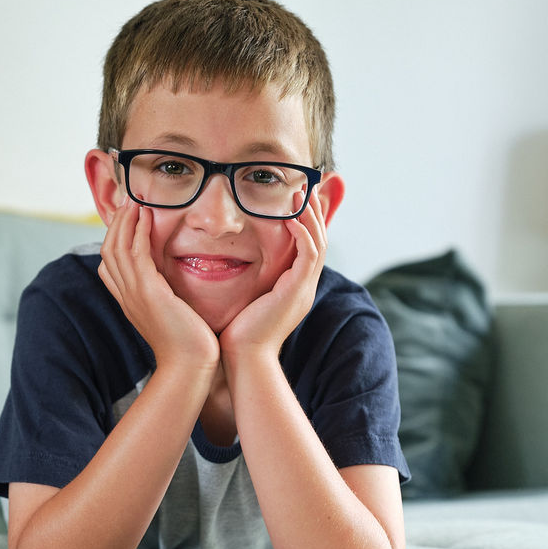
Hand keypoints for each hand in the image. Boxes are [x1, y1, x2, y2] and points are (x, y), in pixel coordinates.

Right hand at [98, 199, 219, 372]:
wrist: (190, 365)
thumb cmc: (188, 344)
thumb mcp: (170, 315)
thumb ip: (164, 296)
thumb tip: (170, 284)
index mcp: (129, 301)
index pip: (108, 264)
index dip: (113, 239)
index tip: (126, 219)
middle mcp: (126, 296)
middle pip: (108, 251)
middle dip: (117, 224)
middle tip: (128, 201)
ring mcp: (134, 294)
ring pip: (118, 248)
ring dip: (126, 221)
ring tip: (134, 201)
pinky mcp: (149, 292)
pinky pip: (137, 254)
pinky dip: (139, 233)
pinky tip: (146, 217)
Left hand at [219, 187, 327, 360]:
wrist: (242, 359)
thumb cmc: (236, 333)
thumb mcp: (244, 300)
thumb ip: (245, 281)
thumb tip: (228, 263)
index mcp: (293, 289)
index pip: (308, 249)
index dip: (305, 224)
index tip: (295, 202)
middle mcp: (303, 288)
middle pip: (320, 241)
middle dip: (314, 214)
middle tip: (306, 189)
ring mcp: (303, 290)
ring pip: (318, 243)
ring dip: (310, 218)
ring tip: (300, 196)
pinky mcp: (297, 291)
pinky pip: (308, 254)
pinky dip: (302, 234)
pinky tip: (290, 218)